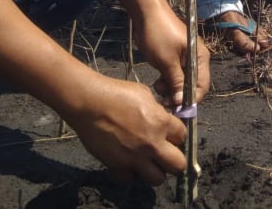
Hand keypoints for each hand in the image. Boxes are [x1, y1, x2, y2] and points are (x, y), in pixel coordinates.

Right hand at [68, 74, 187, 183]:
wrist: (89, 103)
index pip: (182, 136)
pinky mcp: (117, 166)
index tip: (171, 134)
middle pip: (178, 165)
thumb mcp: (144, 94)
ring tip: (148, 160)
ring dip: (156, 170)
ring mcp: (134, 158)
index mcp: (161, 123)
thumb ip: (157, 112)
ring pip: (157, 179)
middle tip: (165, 152)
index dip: (177, 134)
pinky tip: (129, 161)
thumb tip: (162, 120)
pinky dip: (132, 173)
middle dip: (174, 158)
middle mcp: (151, 144)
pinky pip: (131, 179)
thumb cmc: (116, 93)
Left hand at [133, 6, 210, 107]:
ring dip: (171, 89)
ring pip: (182, 81)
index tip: (177, 109)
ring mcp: (185, 57)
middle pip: (193, 85)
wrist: (146, 12)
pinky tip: (158, 81)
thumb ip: (177, 82)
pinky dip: (167, 80)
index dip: (191, 100)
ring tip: (157, 87)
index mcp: (200, 57)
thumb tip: (183, 102)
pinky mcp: (175, 57)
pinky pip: (175, 74)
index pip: (202, 86)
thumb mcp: (167, 61)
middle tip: (163, 101)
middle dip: (179, 95)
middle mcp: (196, 58)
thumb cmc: (158, 34)